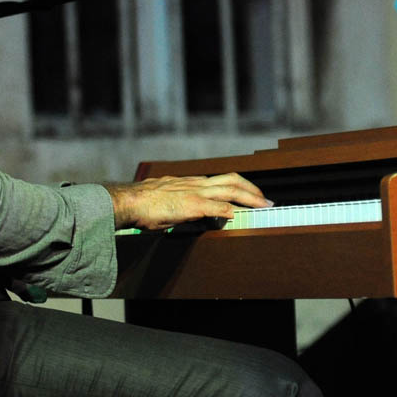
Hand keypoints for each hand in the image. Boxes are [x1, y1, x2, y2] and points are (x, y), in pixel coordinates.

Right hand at [105, 173, 270, 230]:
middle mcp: (197, 184)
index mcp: (192, 183)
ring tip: (262, 206)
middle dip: (252, 190)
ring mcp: (195, 192)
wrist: (130, 201)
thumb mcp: (169, 197)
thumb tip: (190, 211)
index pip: (223, 180)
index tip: (252, 194)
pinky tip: (239, 216)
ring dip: (250, 198)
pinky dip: (230, 210)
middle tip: (266, 200)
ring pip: (230, 190)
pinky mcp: (190, 205)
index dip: (241, 186)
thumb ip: (183, 202)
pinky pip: (216, 206)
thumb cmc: (144, 202)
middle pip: (232, 180)